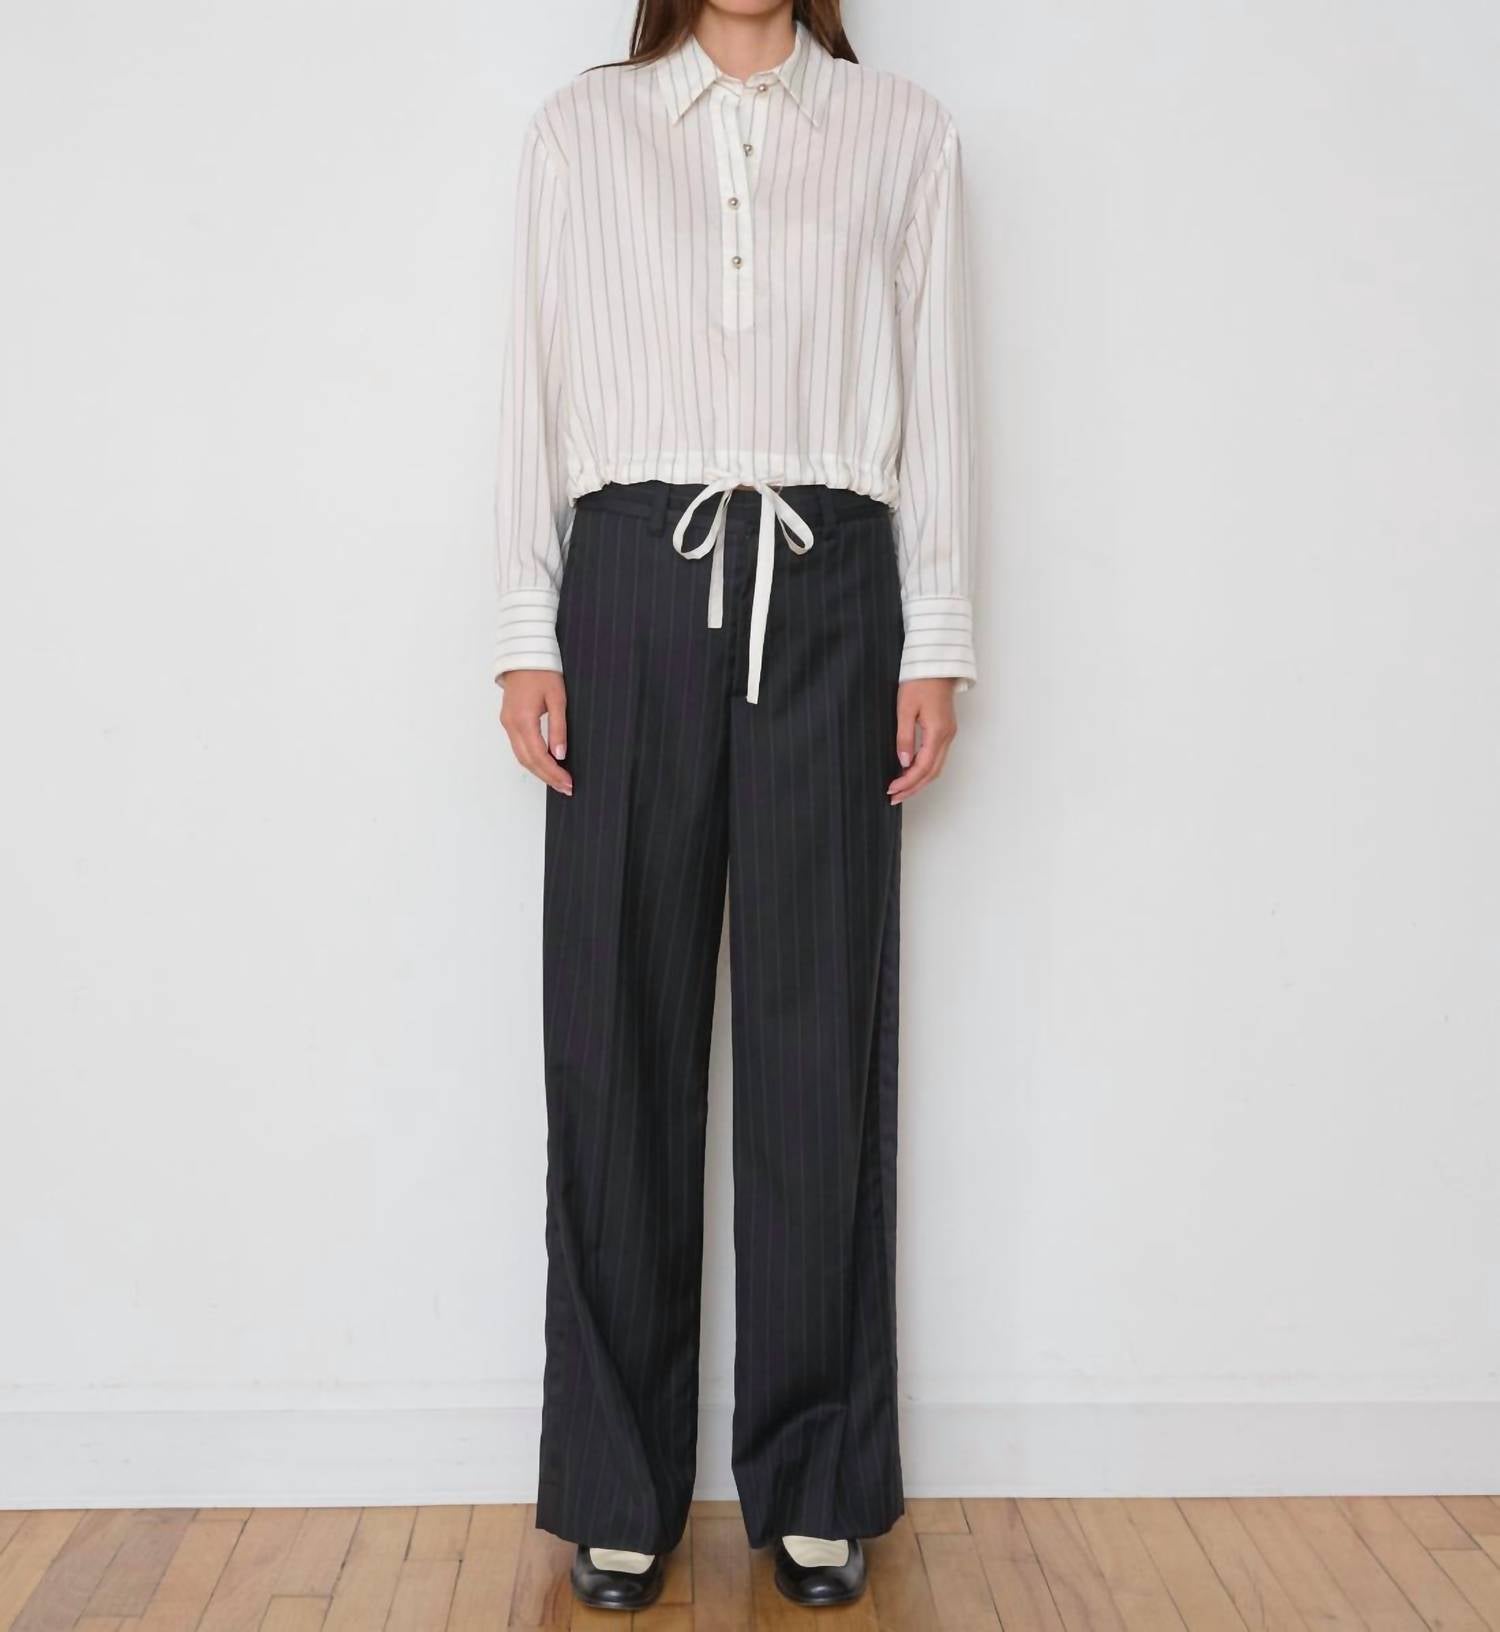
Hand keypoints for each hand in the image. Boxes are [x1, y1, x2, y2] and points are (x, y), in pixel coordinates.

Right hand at [498, 670, 572, 794]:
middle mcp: (511, 725)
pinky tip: (545, 764)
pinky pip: (519, 747)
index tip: (567, 783)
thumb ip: (558, 728)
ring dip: (539, 771)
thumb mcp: (558, 698)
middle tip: (565, 788)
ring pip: (521, 756)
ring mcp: (507, 723)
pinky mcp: (508, 721)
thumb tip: (560, 755)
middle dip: (547, 777)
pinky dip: (532, 759)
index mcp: (523, 720)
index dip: (553, 773)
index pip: (538, 756)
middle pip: (527, 761)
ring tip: (558, 781)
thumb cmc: (542, 672)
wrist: (523, 654)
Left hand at [888, 678, 958, 804]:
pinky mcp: (946, 730)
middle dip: (913, 787)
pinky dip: (924, 769)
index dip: (907, 782)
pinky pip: (937, 757)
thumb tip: (902, 762)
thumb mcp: (905, 709)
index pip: (923, 767)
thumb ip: (904, 737)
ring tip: (901, 789)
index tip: (892, 789)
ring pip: (936, 767)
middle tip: (894, 797)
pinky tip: (910, 771)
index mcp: (937, 732)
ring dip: (919, 780)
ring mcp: (949, 734)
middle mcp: (947, 736)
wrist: (937, 664)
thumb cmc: (920, 681)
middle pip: (932, 772)